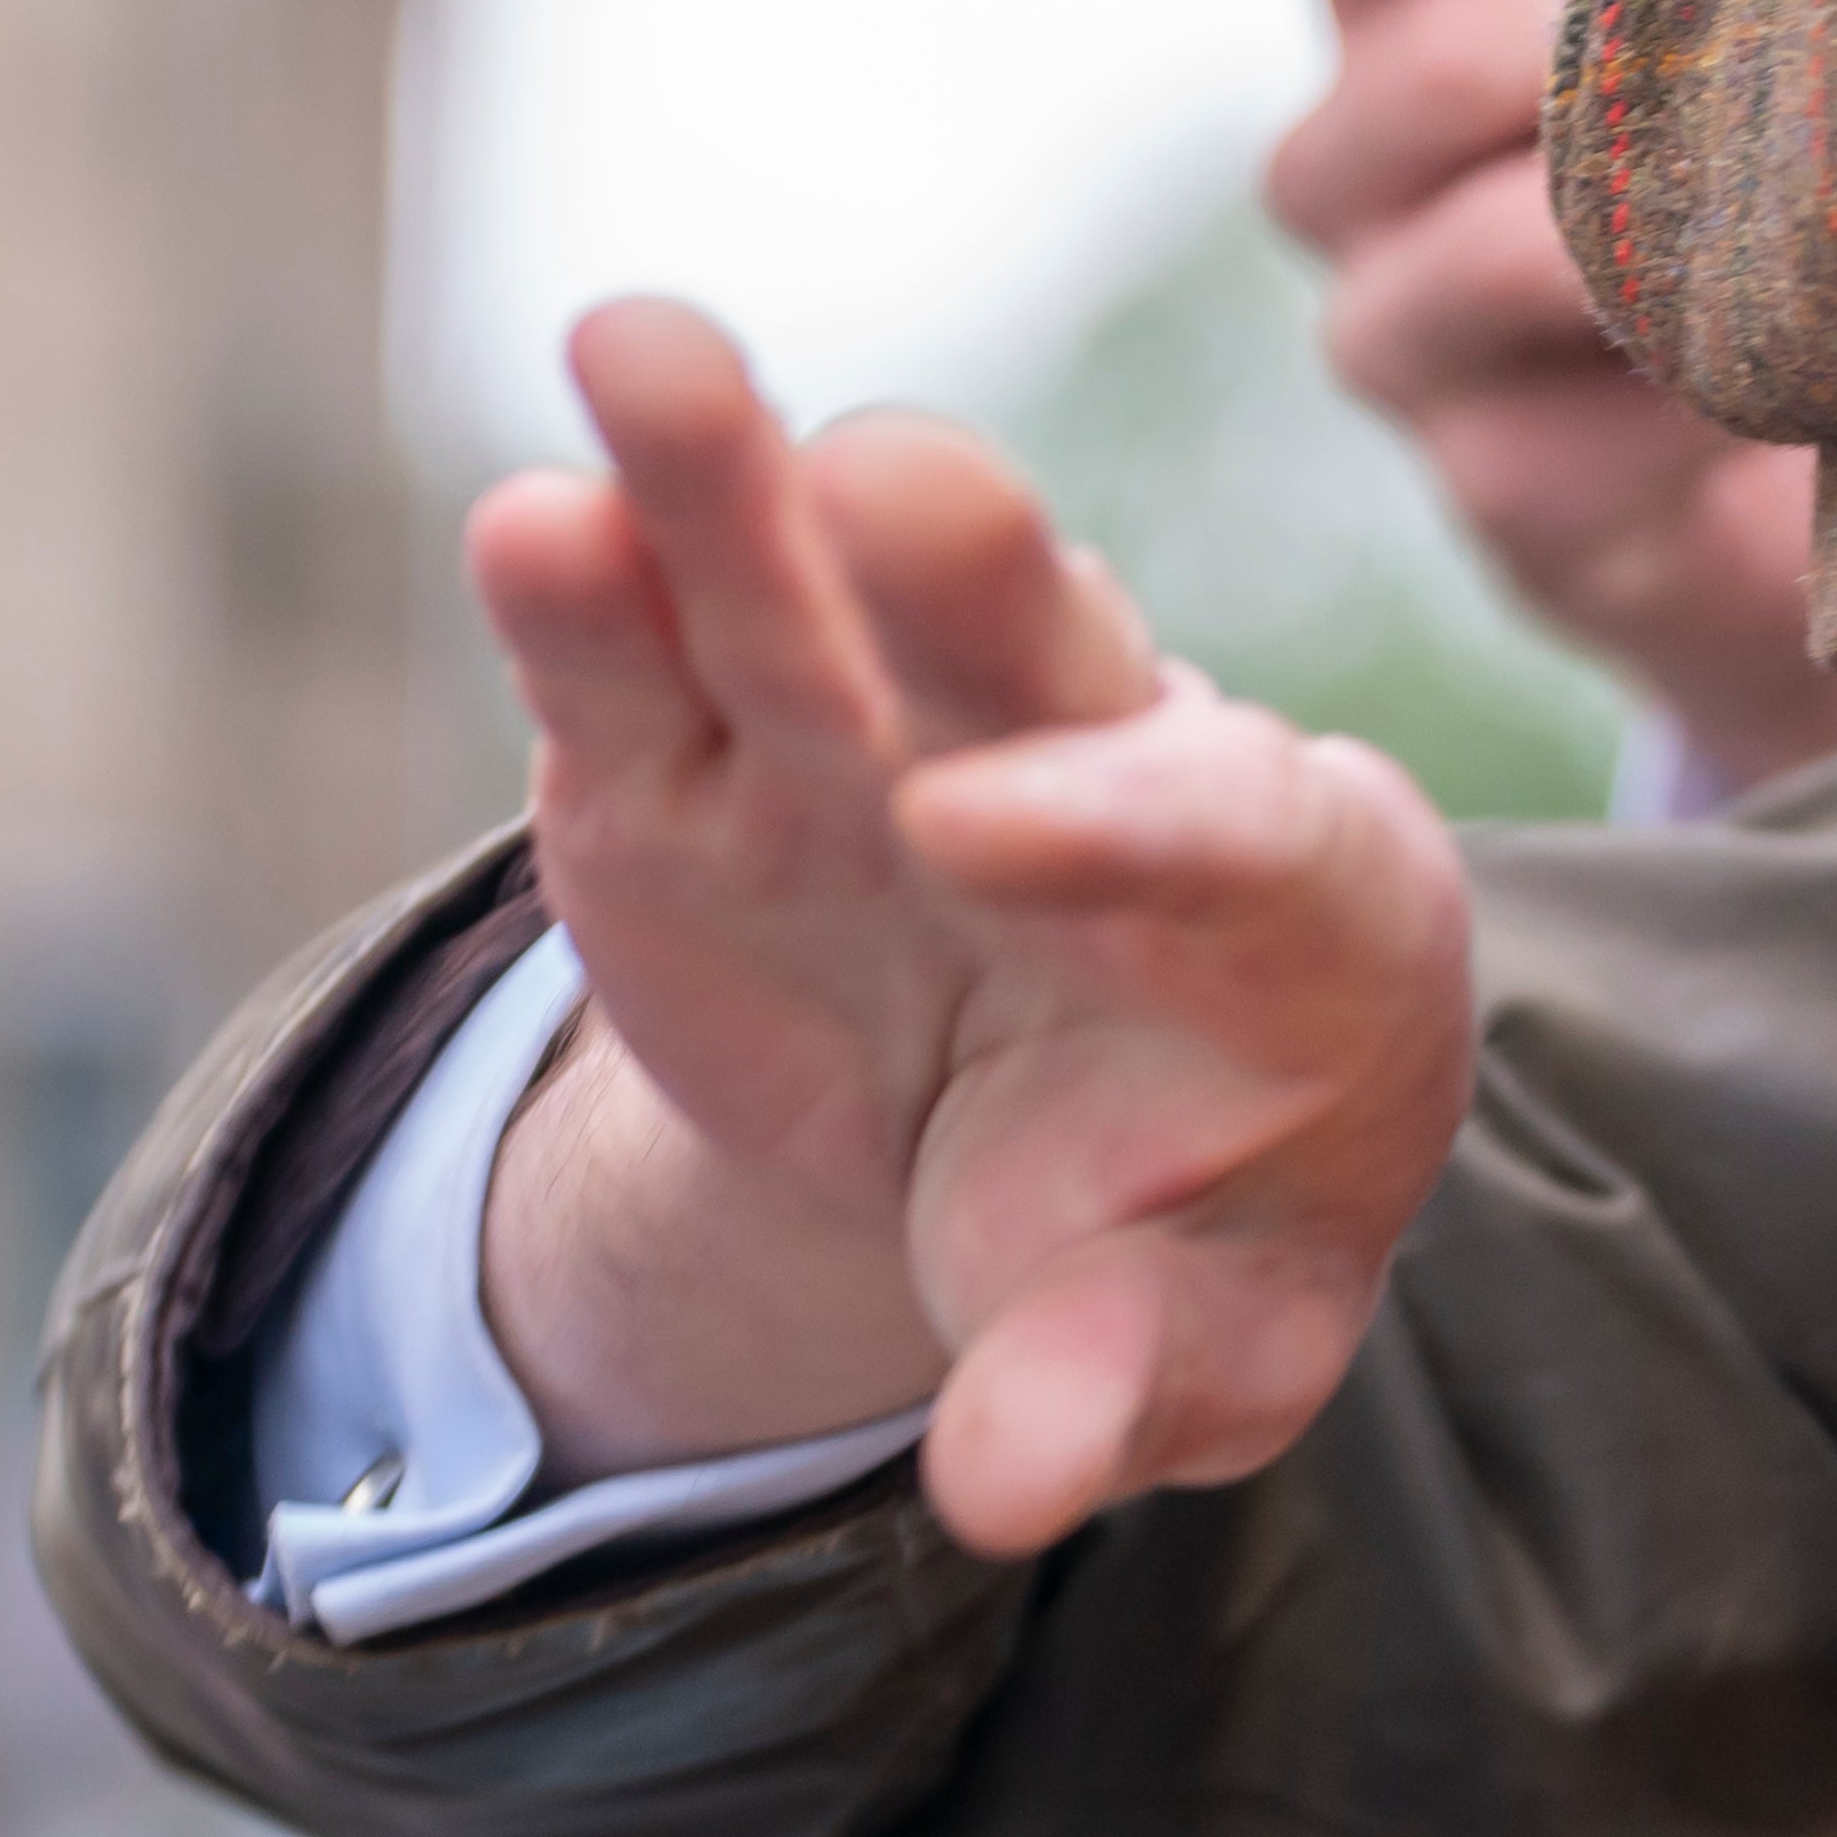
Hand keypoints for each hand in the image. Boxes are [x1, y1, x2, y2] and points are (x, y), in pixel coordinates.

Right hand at [464, 300, 1475, 1551]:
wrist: (1069, 1161)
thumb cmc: (1191, 1236)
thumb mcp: (1200, 1344)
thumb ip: (1128, 1387)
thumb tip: (1008, 1487)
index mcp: (1298, 906)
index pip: (1243, 831)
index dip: (1134, 817)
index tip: (990, 834)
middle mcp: (1095, 777)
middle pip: (1044, 647)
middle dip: (970, 571)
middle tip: (893, 486)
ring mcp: (880, 757)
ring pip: (817, 598)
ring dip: (729, 478)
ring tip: (640, 349)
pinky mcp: (696, 781)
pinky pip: (647, 672)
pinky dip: (593, 595)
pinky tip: (538, 514)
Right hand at [1262, 0, 1836, 790]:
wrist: (1813, 507)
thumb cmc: (1796, 205)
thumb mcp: (1758, 45)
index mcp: (1406, 6)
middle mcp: (1363, 169)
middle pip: (1407, 59)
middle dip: (1591, 39)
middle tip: (1763, 44)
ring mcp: (1408, 344)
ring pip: (1480, 247)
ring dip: (1646, 223)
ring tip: (1792, 210)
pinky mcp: (1504, 497)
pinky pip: (1571, 425)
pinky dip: (1700, 385)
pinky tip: (1807, 373)